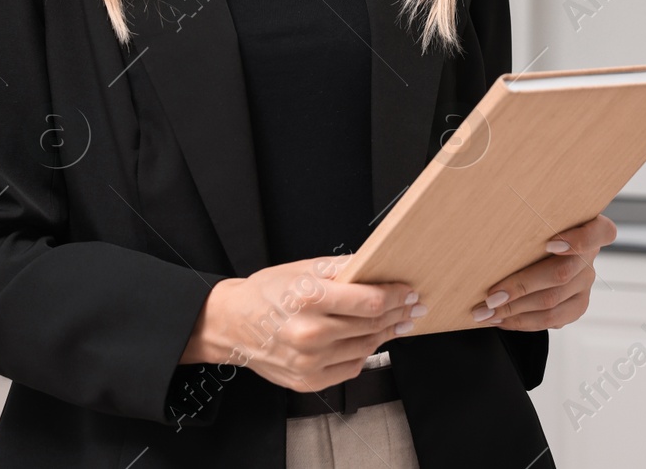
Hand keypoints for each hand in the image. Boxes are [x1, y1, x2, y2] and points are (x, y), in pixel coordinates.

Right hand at [179, 254, 424, 392]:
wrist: (232, 325)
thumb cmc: (267, 293)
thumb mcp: (301, 268)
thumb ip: (340, 268)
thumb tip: (375, 265)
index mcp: (309, 298)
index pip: (369, 301)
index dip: (396, 296)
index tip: (409, 292)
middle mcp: (310, 332)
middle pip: (371, 325)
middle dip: (397, 314)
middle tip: (413, 308)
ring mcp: (309, 361)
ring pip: (365, 348)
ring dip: (385, 335)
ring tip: (397, 323)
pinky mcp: (308, 380)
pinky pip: (350, 367)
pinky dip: (364, 353)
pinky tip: (370, 341)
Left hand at [470, 214, 616, 330]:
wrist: (541, 247)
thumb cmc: (532, 225)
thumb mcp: (535, 215)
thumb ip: (528, 217)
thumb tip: (489, 220)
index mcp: (588, 227)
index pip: (600, 232)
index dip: (578, 241)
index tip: (549, 244)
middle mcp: (590, 257)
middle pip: (561, 274)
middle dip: (521, 287)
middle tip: (490, 297)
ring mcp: (585, 284)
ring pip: (552, 303)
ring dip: (514, 310)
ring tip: (485, 313)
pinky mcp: (577, 306)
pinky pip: (551, 320)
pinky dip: (521, 321)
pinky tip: (498, 319)